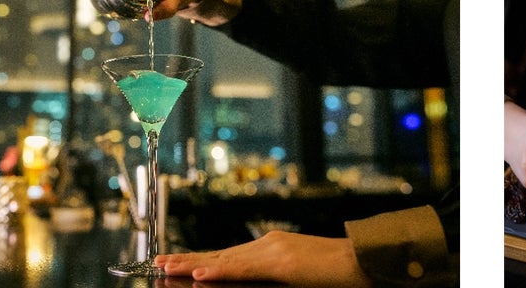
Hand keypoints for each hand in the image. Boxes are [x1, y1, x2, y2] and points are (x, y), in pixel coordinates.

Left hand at [155, 231, 368, 286]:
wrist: (366, 261)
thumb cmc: (340, 272)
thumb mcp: (299, 274)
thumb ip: (273, 276)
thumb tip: (250, 282)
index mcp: (272, 247)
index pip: (227, 255)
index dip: (200, 260)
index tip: (177, 263)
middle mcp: (268, 244)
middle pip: (219, 255)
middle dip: (187, 260)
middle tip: (158, 263)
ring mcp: (274, 251)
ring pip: (224, 260)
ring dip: (192, 265)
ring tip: (166, 268)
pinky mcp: (282, 264)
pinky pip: (242, 271)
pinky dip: (218, 273)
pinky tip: (198, 276)